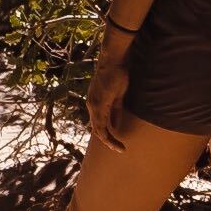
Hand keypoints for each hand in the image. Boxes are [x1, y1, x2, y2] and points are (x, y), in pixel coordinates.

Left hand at [88, 33, 133, 147]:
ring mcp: (93, 104)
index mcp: (95, 104)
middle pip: (97, 130)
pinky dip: (107, 132)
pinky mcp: (98, 102)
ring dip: (108, 139)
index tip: (118, 144)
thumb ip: (115, 111)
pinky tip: (115, 137)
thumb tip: (115, 126)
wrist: (113, 60)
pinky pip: (101, 122)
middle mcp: (92, 106)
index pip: (99, 125)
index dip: (108, 136)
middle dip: (108, 141)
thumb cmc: (116, 74)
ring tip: (118, 148)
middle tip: (119, 149)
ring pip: (98, 128)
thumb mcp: (117, 96)